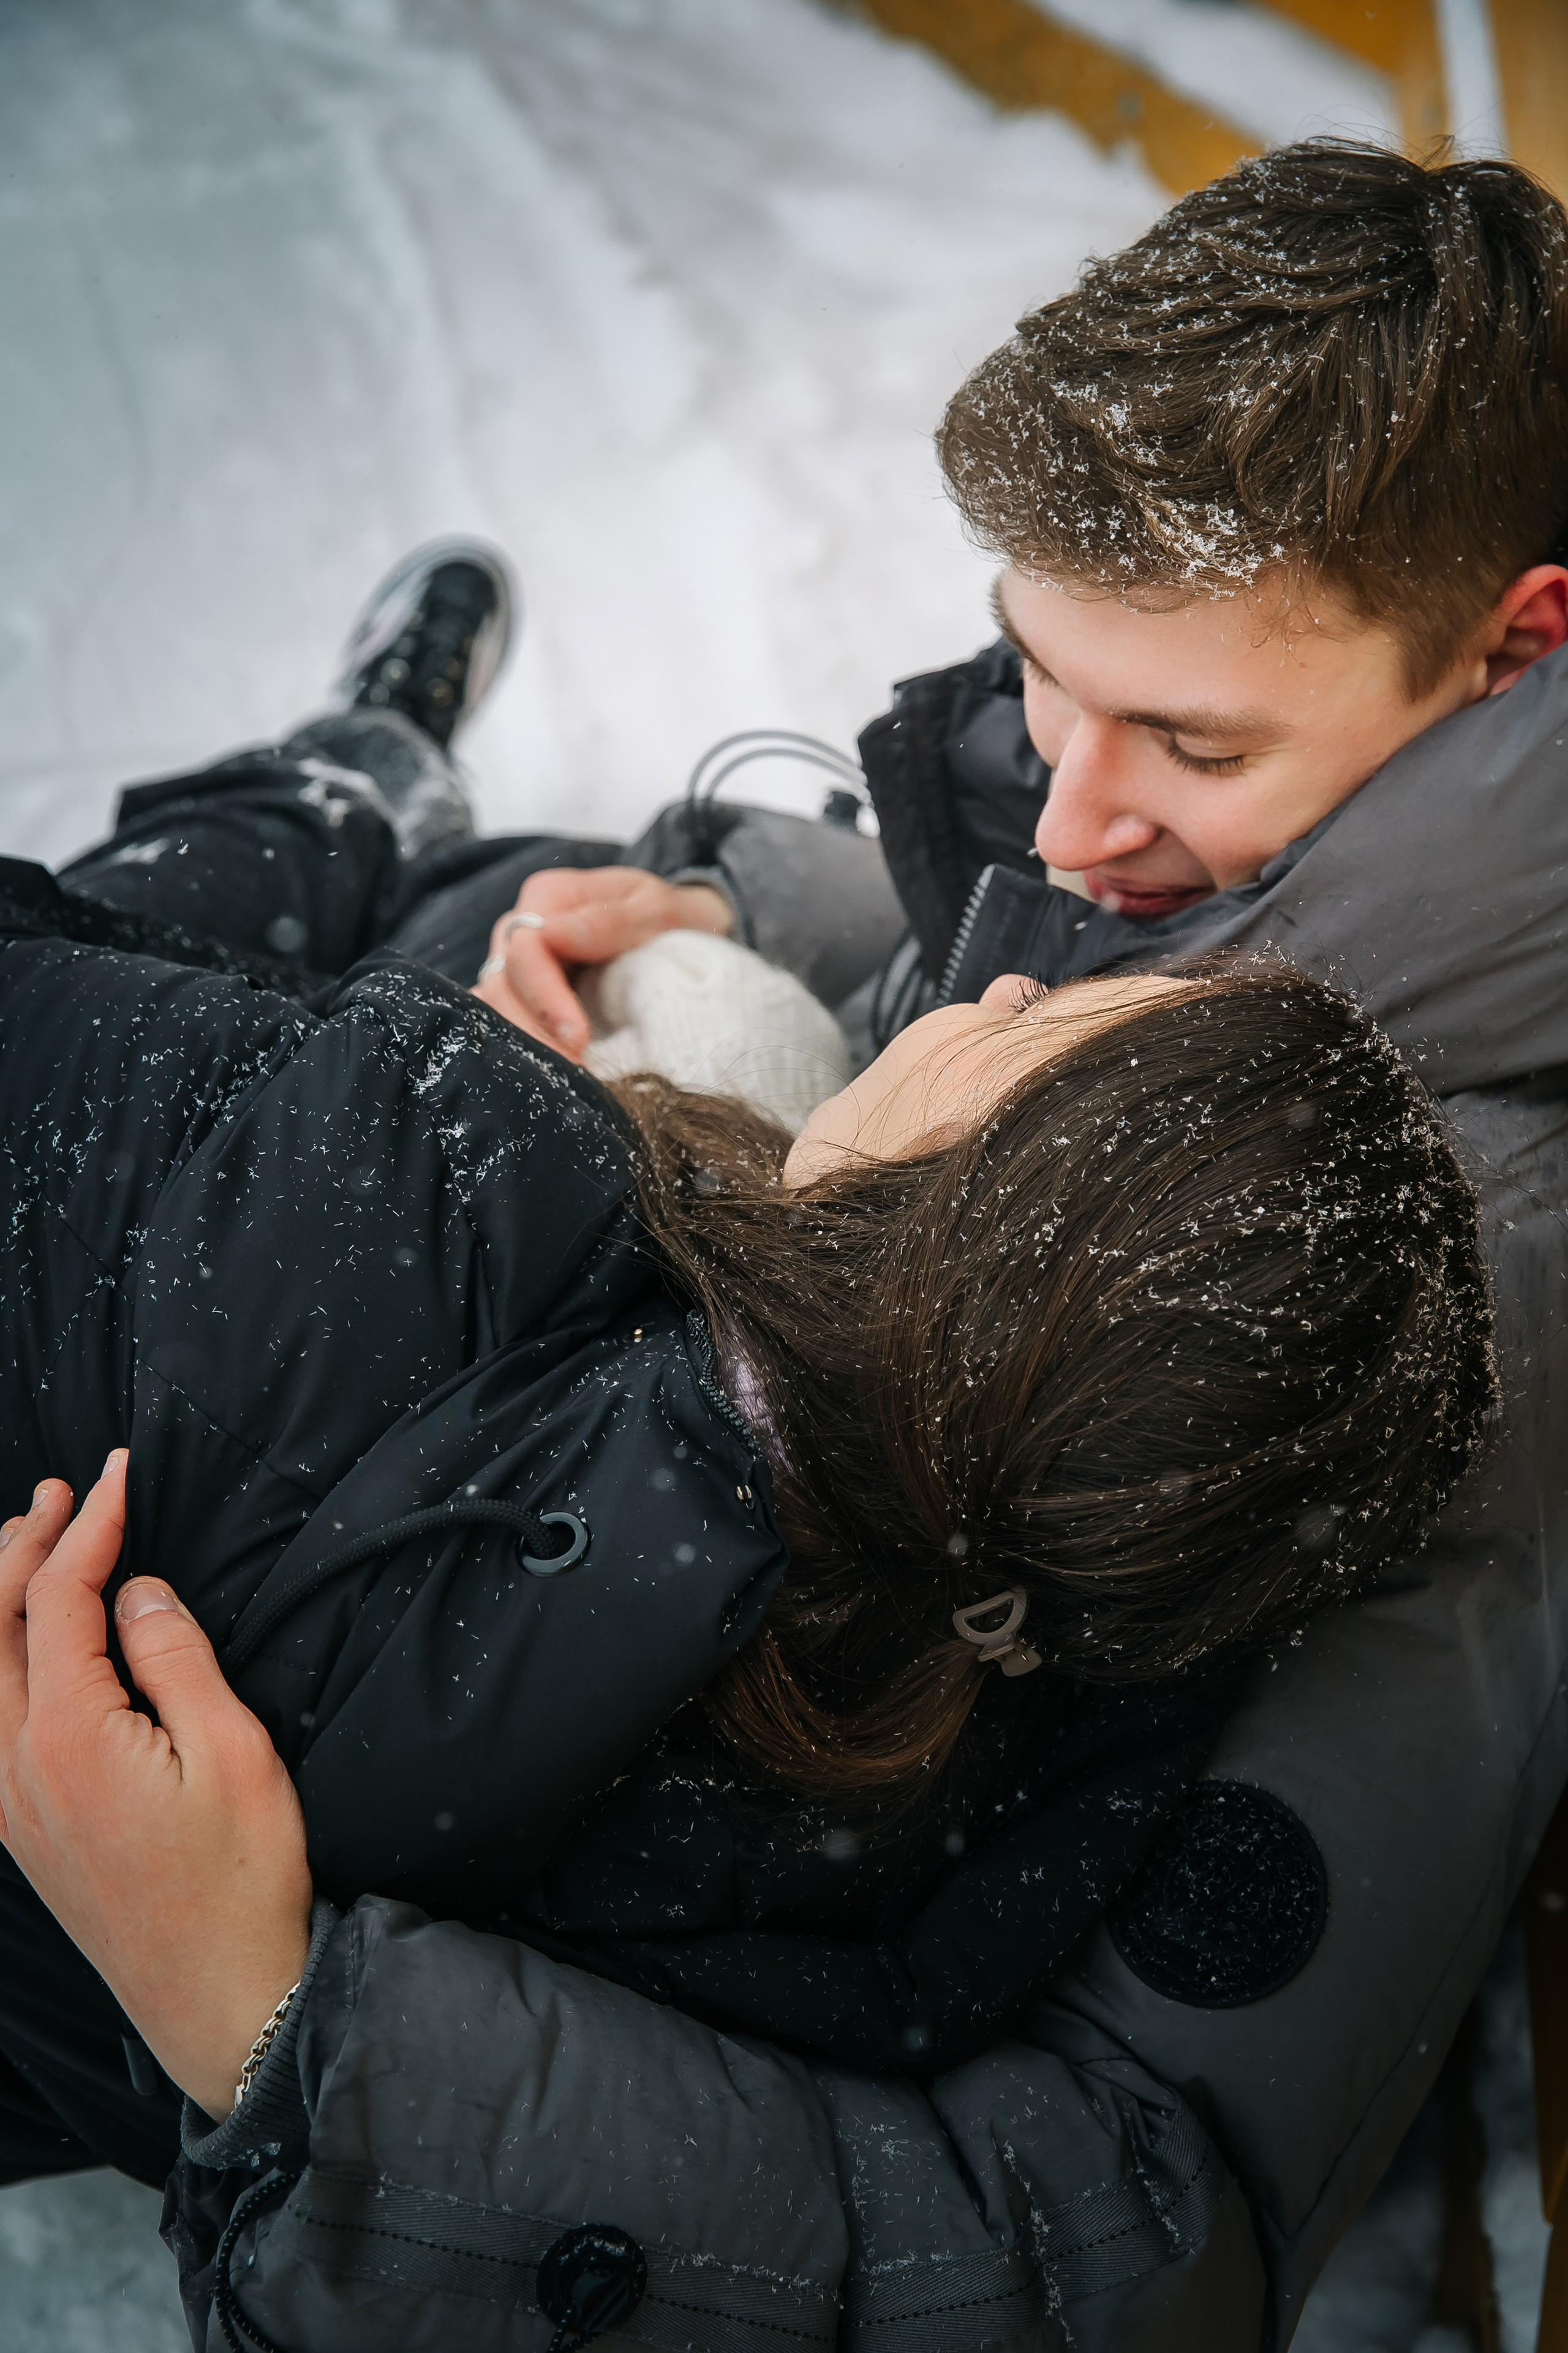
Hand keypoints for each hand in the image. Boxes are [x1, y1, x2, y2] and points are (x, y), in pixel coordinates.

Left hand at [0, 1458, 312, 2117]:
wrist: (219, 1999)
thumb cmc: (240, 1880)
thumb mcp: (233, 1752)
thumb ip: (175, 1658)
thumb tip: (136, 1590)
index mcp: (68, 1738)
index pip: (60, 1599)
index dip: (88, 1526)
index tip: (118, 1473)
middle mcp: (16, 1768)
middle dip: (21, 1546)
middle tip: (60, 1491)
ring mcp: (8, 1805)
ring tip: (25, 1544)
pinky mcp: (19, 1832)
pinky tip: (12, 1651)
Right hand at [470, 865, 731, 1059]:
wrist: (686, 932)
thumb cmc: (673, 918)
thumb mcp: (657, 909)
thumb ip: (609, 921)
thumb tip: (550, 936)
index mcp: (549, 898)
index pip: (525, 949)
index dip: (545, 998)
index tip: (578, 1039)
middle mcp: (521, 931)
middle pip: (501, 986)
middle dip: (533, 1036)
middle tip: (572, 1078)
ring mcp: (518, 967)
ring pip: (494, 1010)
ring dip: (526, 1050)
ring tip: (563, 1086)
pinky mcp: (523, 999)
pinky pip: (504, 1025)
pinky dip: (522, 1053)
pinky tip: (548, 1080)